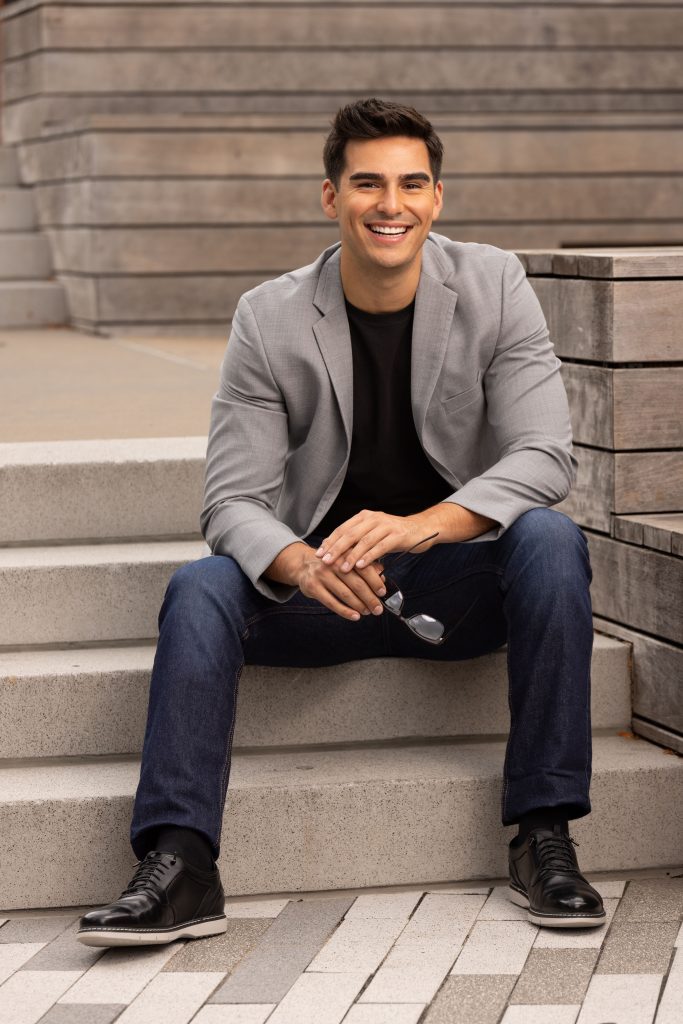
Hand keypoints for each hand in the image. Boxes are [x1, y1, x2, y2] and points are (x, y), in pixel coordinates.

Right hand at [297, 551, 386, 620]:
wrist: (303, 564)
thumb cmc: (331, 564)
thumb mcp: (347, 559)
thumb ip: (365, 566)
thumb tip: (382, 576)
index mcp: (344, 554)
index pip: (363, 568)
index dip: (375, 582)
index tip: (383, 592)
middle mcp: (333, 563)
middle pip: (356, 583)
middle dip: (369, 598)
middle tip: (378, 609)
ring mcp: (322, 575)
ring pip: (345, 594)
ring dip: (359, 605)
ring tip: (368, 612)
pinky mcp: (313, 588)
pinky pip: (332, 603)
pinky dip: (345, 611)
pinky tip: (355, 616)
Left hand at [314, 510, 437, 573]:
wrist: (421, 529)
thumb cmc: (393, 534)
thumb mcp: (372, 534)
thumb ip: (356, 541)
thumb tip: (333, 552)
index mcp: (364, 516)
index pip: (342, 529)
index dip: (330, 542)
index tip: (318, 554)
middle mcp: (374, 518)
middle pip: (350, 534)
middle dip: (336, 549)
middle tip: (325, 561)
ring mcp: (386, 526)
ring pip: (364, 541)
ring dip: (352, 556)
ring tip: (342, 568)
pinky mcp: (398, 535)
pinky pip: (380, 546)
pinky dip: (369, 556)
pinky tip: (361, 566)